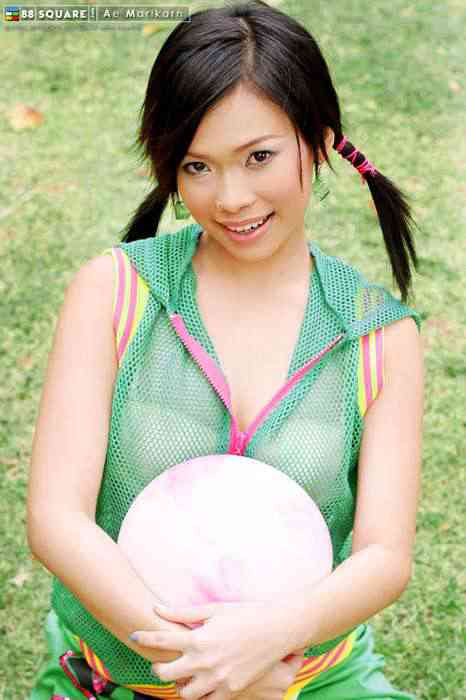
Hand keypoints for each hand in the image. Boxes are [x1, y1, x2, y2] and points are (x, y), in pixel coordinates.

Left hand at [130, 600, 305, 699]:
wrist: (277, 630)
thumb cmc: (245, 614)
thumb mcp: (213, 609)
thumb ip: (182, 613)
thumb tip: (157, 608)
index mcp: (198, 639)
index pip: (160, 642)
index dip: (143, 639)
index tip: (134, 636)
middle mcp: (204, 662)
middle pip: (165, 674)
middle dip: (158, 667)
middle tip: (161, 662)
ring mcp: (218, 680)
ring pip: (184, 694)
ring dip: (179, 685)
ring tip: (183, 675)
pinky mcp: (232, 691)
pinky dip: (201, 694)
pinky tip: (202, 682)